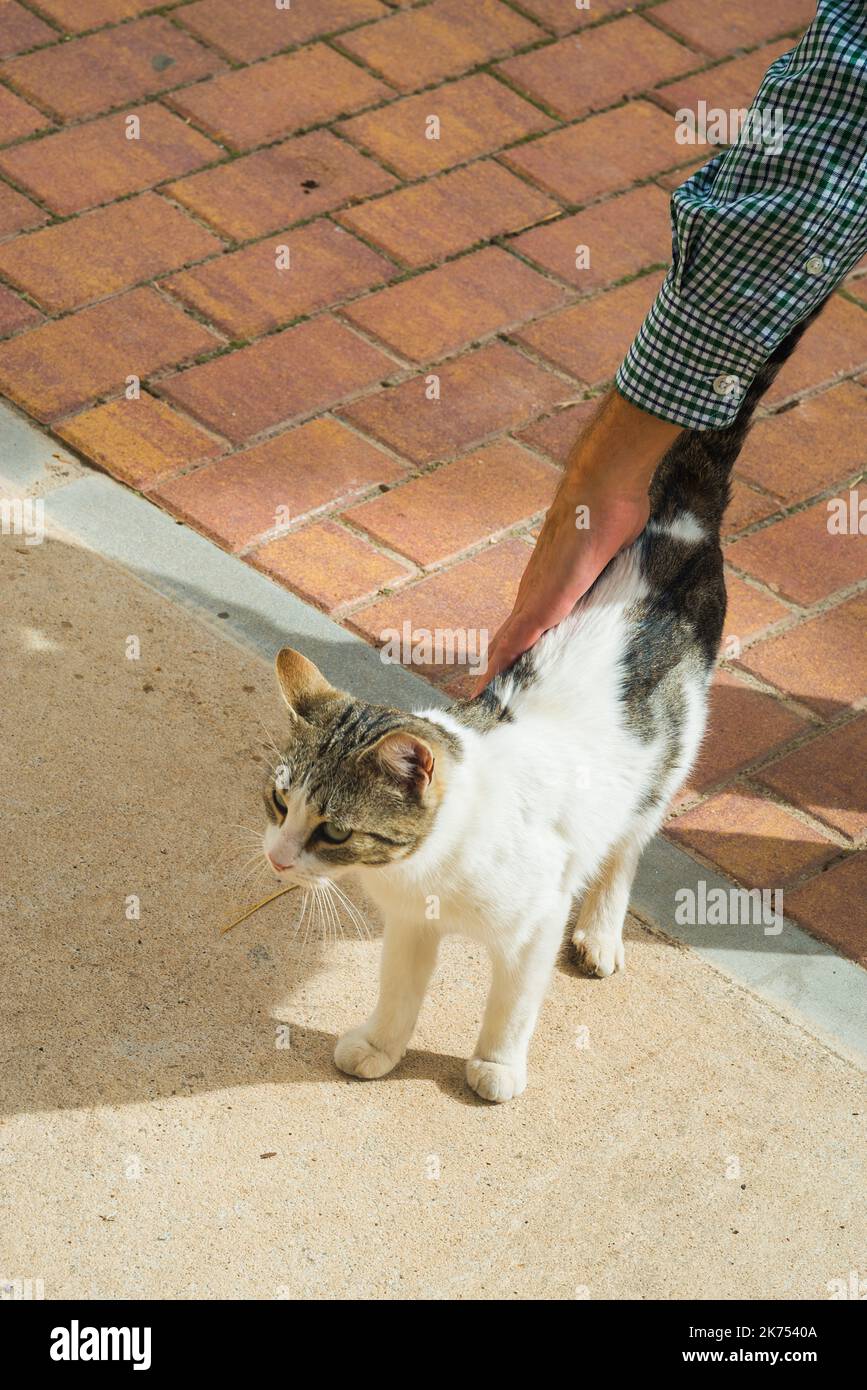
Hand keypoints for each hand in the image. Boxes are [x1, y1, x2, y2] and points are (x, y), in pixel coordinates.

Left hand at [473, 389, 679, 693]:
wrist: (602, 486)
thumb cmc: (607, 515)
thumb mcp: (607, 558)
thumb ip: (605, 577)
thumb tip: (620, 581)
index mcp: (547, 590)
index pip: (522, 631)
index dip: (511, 656)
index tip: (498, 682)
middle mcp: (535, 594)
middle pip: (506, 641)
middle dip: (495, 672)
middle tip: (479, 701)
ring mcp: (538, 594)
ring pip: (508, 641)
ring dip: (496, 671)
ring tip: (482, 699)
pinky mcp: (549, 594)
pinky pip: (524, 630)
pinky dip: (510, 654)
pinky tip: (498, 674)